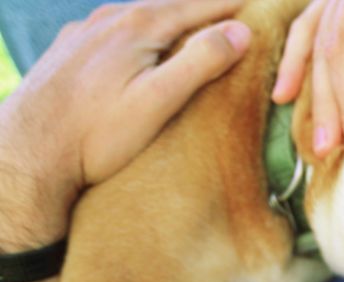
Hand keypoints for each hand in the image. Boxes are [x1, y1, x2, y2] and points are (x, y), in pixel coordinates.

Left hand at [0, 0, 250, 249]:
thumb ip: (200, 62)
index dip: (238, 6)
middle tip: (241, 13)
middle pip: (174, 4)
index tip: (266, 7)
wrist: (27, 154)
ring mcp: (87, 32)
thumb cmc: (95, 136)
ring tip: (202, 25)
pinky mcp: (71, 50)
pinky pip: (119, 29)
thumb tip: (240, 30)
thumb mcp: (158, 102)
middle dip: (209, 8)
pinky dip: (146, 30)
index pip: (203, 5)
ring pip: (144, 15)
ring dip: (176, 18)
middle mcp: (111, 19)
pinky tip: (147, 43)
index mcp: (139, 26)